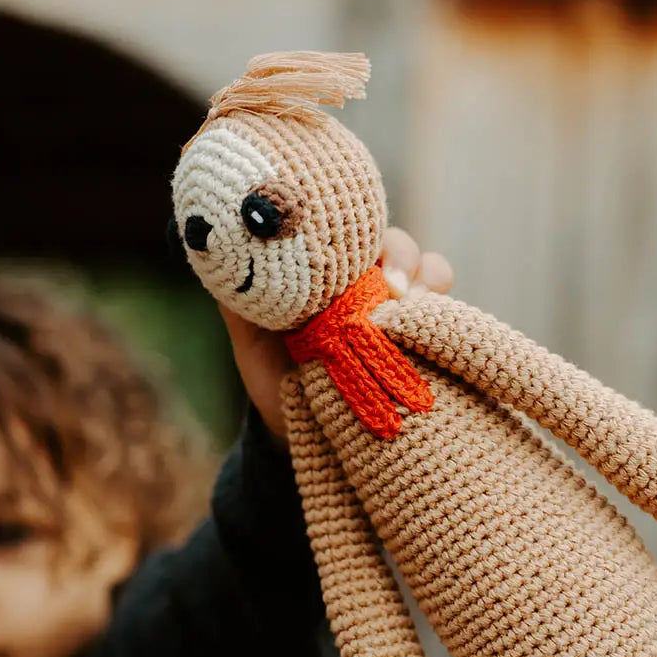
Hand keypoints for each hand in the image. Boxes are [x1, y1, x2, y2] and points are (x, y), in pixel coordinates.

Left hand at [222, 227, 453, 440]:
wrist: (295, 430)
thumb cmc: (273, 375)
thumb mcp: (249, 336)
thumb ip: (240, 298)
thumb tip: (211, 250)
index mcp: (332, 269)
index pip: (356, 228)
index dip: (362, 226)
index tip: (357, 248)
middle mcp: (370, 281)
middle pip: (400, 245)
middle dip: (402, 255)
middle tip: (394, 286)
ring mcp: (400, 311)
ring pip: (431, 272)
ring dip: (428, 282)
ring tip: (413, 308)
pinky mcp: (423, 344)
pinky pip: (444, 319)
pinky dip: (442, 318)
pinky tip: (430, 334)